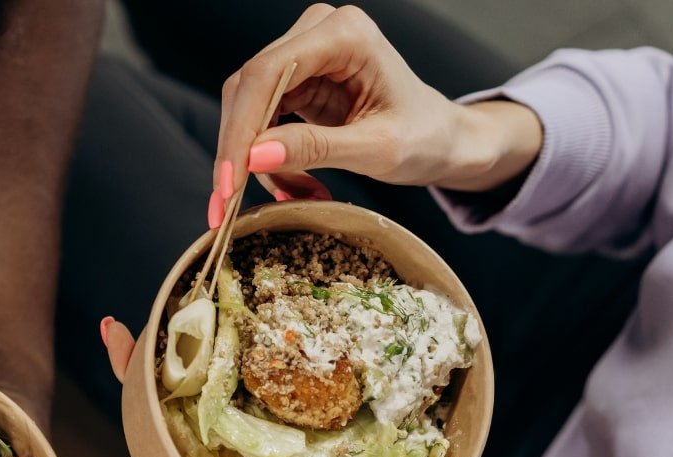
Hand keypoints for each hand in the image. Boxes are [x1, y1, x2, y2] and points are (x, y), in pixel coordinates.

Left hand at [100, 317, 482, 456]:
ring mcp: (288, 445)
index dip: (135, 382)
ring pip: (256, 385)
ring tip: (228, 296)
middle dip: (184, 345)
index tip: (112, 331)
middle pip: (204, 393)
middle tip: (172, 294)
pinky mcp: (332, 439)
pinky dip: (303, 363)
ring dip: (242, 343)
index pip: (162, 429)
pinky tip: (302, 328)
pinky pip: (310, 394)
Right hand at [213, 3, 542, 202]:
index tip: (229, 183)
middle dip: (239, 153)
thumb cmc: (426, 137)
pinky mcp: (296, 81)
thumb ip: (314, 150)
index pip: (266, 75)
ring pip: (246, 110)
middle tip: (231, 207)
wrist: (443, 139)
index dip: (240, 130)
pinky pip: (259, 122)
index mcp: (345, 34)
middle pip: (247, 90)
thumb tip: (252, 157)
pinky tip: (292, 186)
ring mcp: (304, 55)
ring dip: (255, 162)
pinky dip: (268, 161)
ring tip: (291, 196)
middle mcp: (317, 33)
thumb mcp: (376, 150)